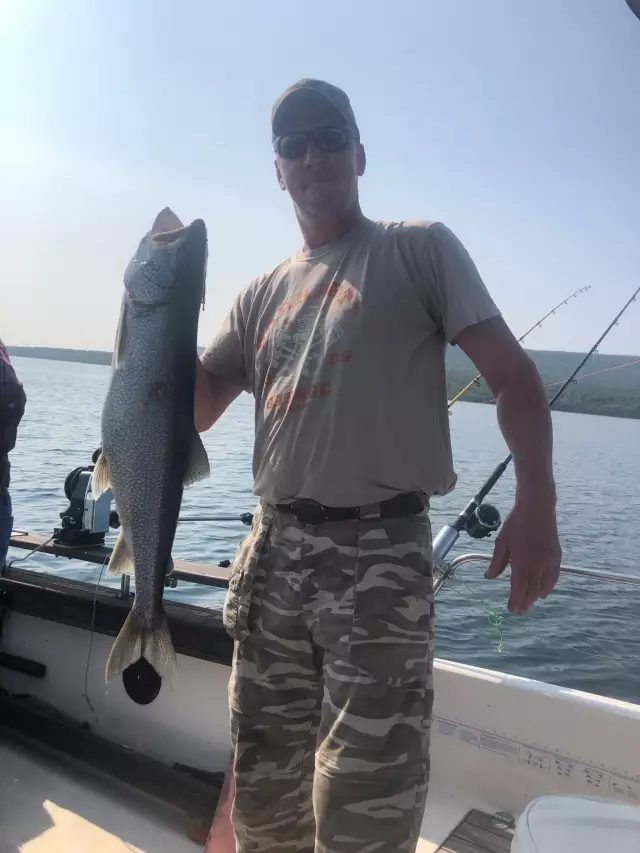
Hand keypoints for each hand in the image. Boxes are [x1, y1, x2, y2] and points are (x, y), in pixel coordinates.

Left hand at [485, 495, 560, 613]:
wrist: (537, 509)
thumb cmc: (516, 524)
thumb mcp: (501, 542)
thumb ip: (496, 562)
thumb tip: (489, 577)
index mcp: (522, 563)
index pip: (519, 589)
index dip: (515, 601)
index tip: (511, 610)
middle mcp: (538, 566)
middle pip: (532, 591)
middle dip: (525, 602)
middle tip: (519, 610)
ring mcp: (550, 562)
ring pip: (544, 587)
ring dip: (535, 596)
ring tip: (528, 602)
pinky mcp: (557, 557)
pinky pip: (554, 578)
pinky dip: (548, 587)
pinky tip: (543, 592)